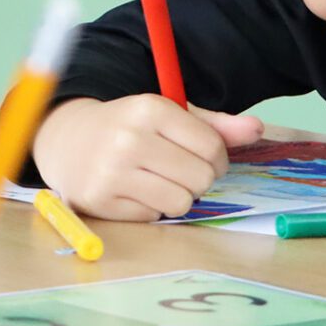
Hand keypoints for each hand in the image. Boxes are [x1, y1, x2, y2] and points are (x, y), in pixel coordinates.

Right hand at [31, 95, 262, 221]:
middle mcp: (130, 138)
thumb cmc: (129, 126)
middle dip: (199, 179)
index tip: (204, 157)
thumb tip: (258, 130)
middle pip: (200, 178)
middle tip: (180, 171)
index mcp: (150, 109)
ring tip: (159, 181)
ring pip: (180, 202)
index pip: (212, 147)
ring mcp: (112, 171)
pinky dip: (151, 208)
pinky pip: (153, 216)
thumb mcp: (169, 115)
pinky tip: (135, 191)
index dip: (217, 158)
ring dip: (178, 197)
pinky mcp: (101, 200)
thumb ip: (215, 125)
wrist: (67, 139)